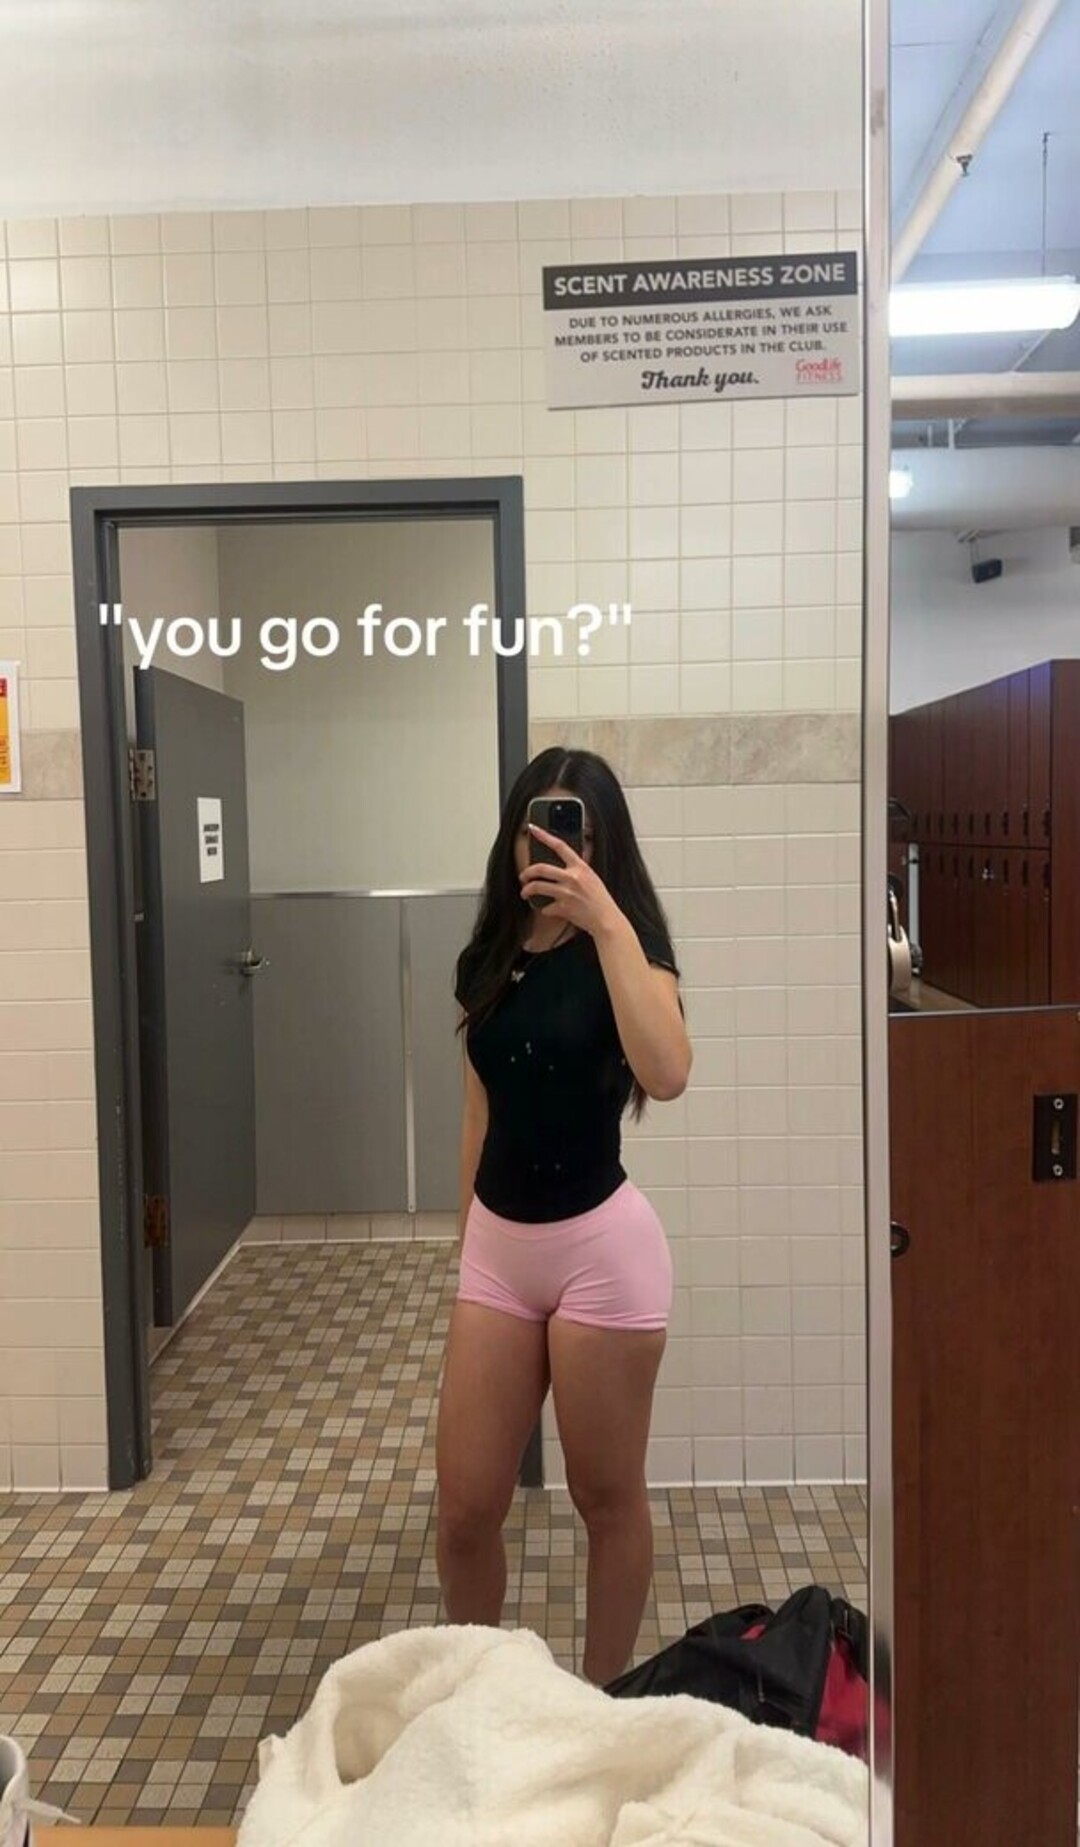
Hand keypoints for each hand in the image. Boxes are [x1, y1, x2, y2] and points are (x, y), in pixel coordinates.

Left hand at [519, 824, 623, 938]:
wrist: (606, 919)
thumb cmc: (600, 900)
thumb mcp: (592, 878)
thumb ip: (577, 870)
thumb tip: (562, 867)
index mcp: (580, 867)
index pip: (559, 846)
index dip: (544, 836)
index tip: (533, 829)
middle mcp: (572, 878)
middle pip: (541, 868)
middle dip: (527, 872)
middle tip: (523, 876)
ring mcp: (567, 893)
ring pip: (537, 887)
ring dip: (526, 890)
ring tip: (525, 893)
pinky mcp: (563, 908)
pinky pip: (546, 908)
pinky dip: (545, 910)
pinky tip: (548, 910)